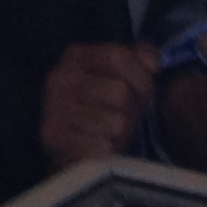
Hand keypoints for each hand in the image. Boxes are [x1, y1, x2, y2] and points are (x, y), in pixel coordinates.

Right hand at [42, 41, 160, 170]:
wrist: (68, 148)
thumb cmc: (102, 107)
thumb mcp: (122, 76)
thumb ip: (141, 59)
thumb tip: (153, 64)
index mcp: (76, 55)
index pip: (117, 57)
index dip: (139, 76)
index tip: (144, 91)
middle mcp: (60, 77)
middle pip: (119, 91)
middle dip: (131, 108)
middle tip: (123, 116)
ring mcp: (54, 107)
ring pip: (115, 122)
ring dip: (120, 132)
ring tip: (110, 132)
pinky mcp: (53, 137)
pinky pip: (101, 146)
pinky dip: (107, 150)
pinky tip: (98, 146)